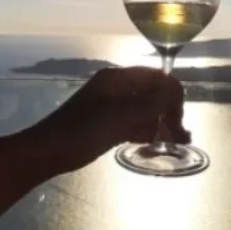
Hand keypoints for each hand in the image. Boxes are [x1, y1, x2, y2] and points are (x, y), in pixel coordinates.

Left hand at [35, 67, 189, 171]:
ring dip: (162, 124)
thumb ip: (148, 104)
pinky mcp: (111, 124)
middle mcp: (118, 88)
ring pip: (147, 111)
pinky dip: (148, 131)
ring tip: (176, 142)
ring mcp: (114, 107)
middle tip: (182, 136)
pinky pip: (137, 123)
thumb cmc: (80, 130)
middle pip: (154, 94)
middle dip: (170, 112)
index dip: (172, 95)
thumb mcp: (117, 116)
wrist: (48, 152)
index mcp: (118, 78)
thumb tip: (174, 91)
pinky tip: (157, 143)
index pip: (156, 77)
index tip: (178, 119)